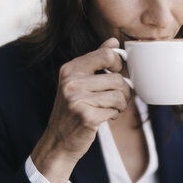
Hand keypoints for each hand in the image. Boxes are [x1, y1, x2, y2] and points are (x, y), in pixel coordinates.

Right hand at [31, 38, 130, 182]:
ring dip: (121, 104)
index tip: (116, 72)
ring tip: (111, 108)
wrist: (59, 141)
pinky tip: (104, 117)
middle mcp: (71, 82)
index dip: (118, 63)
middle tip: (116, 98)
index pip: (106, 55)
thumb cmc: (73, 109)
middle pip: (117, 78)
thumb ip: (96, 60)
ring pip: (119, 95)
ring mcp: (77, 100)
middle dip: (123, 90)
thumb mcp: (79, 81)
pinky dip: (114, 115)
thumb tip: (114, 41)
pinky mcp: (86, 117)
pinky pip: (115, 110)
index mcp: (70, 69)